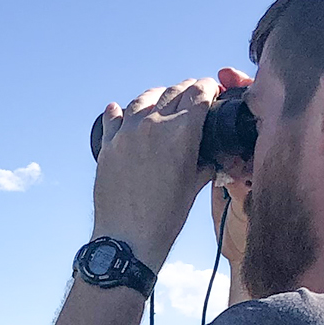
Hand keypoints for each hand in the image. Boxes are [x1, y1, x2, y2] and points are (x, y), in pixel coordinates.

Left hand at [91, 77, 218, 270]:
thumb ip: (206, 161)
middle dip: (188, 89)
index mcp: (182, 132)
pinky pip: (114, 116)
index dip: (209, 88)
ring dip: (158, 95)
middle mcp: (154, 124)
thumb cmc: (165, 217)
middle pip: (174, 91)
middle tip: (194, 94)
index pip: (199, 93)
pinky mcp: (108, 143)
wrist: (128, 236)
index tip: (212, 90)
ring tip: (163, 99)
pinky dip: (121, 112)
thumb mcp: (194, 185)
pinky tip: (122, 111)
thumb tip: (215, 153)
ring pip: (145, 97)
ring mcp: (127, 131)